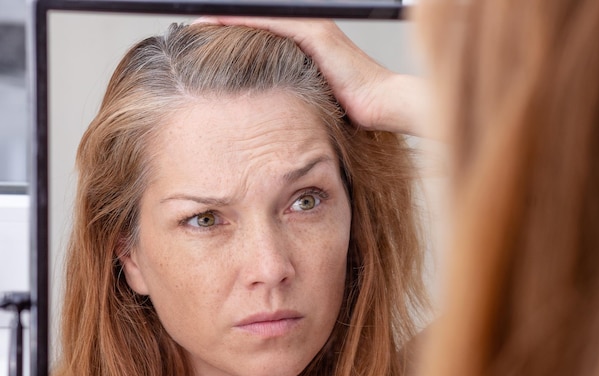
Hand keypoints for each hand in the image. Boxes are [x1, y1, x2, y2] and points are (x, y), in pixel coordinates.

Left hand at [195, 17, 427, 135]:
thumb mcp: (310, 101)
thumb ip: (289, 96)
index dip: (230, 31)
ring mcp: (312, 28)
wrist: (382, 104)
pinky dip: (243, 19)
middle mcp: (307, 29)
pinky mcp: (315, 34)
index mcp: (305, 44)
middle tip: (192, 29)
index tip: (201, 40)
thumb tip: (264, 113)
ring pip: (259, 14)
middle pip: (256, 18)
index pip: (259, 30)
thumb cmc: (353, 109)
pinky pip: (271, 20)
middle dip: (223, 21)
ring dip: (227, 16)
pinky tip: (217, 21)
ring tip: (197, 21)